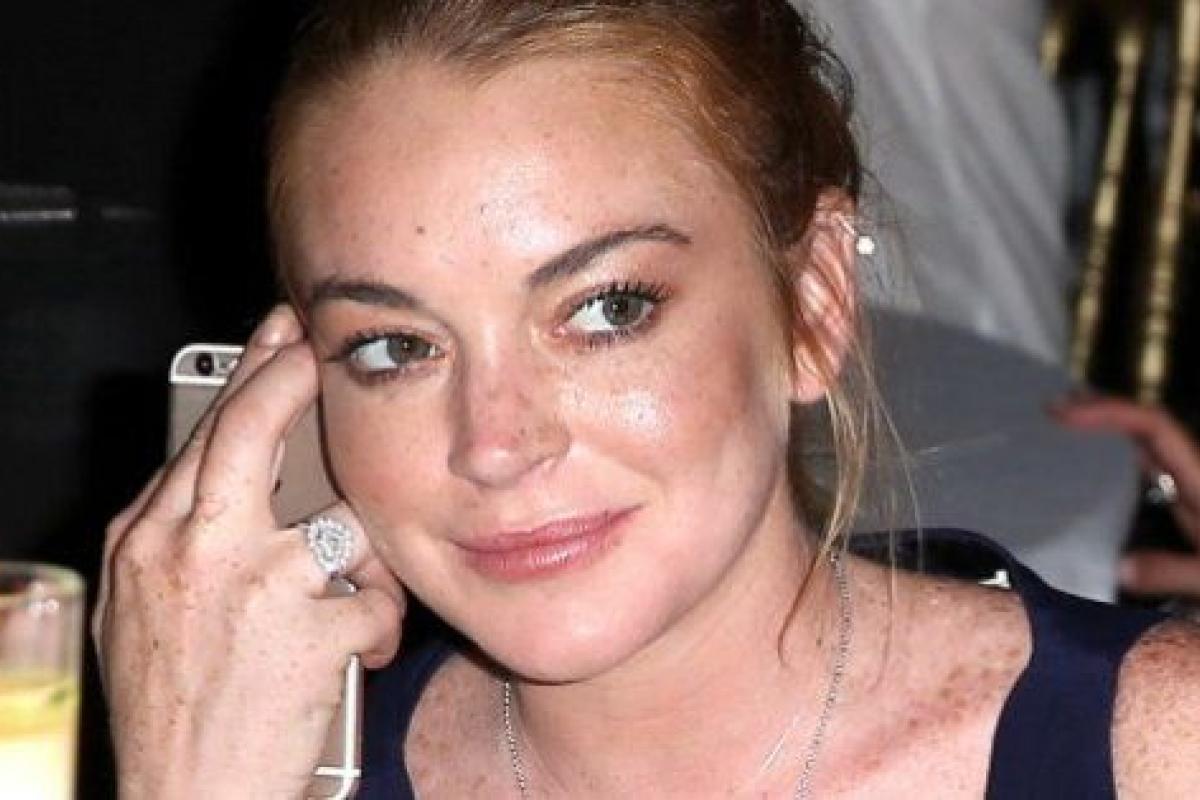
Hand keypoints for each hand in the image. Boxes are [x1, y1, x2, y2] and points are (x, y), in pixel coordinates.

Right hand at [93, 306, 403, 798]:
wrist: (186, 799)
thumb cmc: (170, 710)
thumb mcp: (141, 613)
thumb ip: (178, 543)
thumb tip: (221, 483)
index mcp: (146, 543)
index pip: (202, 435)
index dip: (248, 377)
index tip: (278, 339)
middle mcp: (191, 549)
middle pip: (251, 428)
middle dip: (291, 376)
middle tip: (321, 348)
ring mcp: (253, 583)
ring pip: (342, 520)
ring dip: (363, 562)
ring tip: (350, 602)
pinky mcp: (310, 627)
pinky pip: (376, 601)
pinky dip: (376, 631)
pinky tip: (352, 659)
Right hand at [1053, 396, 1199, 597]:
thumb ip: (1175, 572)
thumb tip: (1120, 567)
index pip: (1154, 427)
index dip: (1110, 411)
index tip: (1063, 414)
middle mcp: (1195, 478)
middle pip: (1148, 426)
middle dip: (1103, 410)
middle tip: (1053, 412)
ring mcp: (1193, 492)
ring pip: (1149, 445)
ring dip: (1109, 430)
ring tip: (1065, 427)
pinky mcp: (1189, 509)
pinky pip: (1149, 469)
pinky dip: (1118, 458)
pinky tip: (1092, 471)